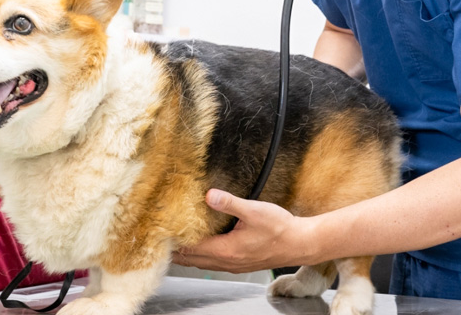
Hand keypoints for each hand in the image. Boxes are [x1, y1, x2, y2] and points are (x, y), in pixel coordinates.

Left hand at [173, 190, 319, 272]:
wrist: (301, 244)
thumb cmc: (281, 228)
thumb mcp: (254, 211)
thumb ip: (230, 203)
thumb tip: (209, 195)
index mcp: (226, 250)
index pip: (190, 249)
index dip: (173, 242)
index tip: (159, 232)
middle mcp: (227, 261)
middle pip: (191, 260)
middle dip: (174, 250)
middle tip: (159, 238)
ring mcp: (233, 265)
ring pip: (201, 262)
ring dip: (186, 254)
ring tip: (172, 242)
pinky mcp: (239, 263)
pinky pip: (212, 262)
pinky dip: (200, 255)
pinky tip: (199, 245)